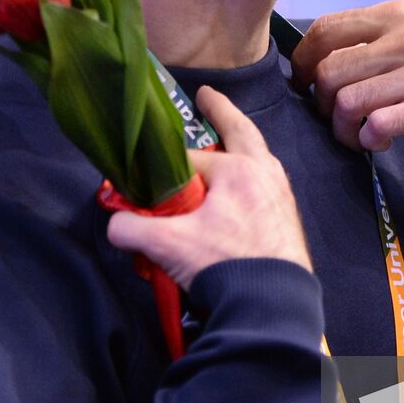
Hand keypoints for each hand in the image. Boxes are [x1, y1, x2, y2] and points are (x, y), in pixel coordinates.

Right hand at [107, 86, 311, 290]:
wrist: (272, 305)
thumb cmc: (224, 265)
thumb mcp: (168, 246)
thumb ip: (132, 229)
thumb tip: (115, 225)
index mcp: (237, 169)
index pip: (191, 158)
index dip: (165, 166)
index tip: (148, 173)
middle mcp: (264, 174)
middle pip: (240, 132)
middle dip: (222, 112)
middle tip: (207, 97)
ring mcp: (281, 195)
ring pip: (259, 158)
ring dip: (242, 146)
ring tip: (228, 142)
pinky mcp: (288, 219)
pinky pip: (267, 184)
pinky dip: (253, 175)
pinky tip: (243, 190)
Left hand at [289, 0, 403, 151]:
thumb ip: (375, 34)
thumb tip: (321, 56)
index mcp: (394, 15)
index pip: (325, 30)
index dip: (302, 61)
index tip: (304, 83)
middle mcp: (403, 39)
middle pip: (328, 71)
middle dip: (320, 101)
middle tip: (333, 115)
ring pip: (346, 101)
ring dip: (341, 128)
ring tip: (357, 134)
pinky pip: (376, 125)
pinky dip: (368, 140)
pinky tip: (380, 141)